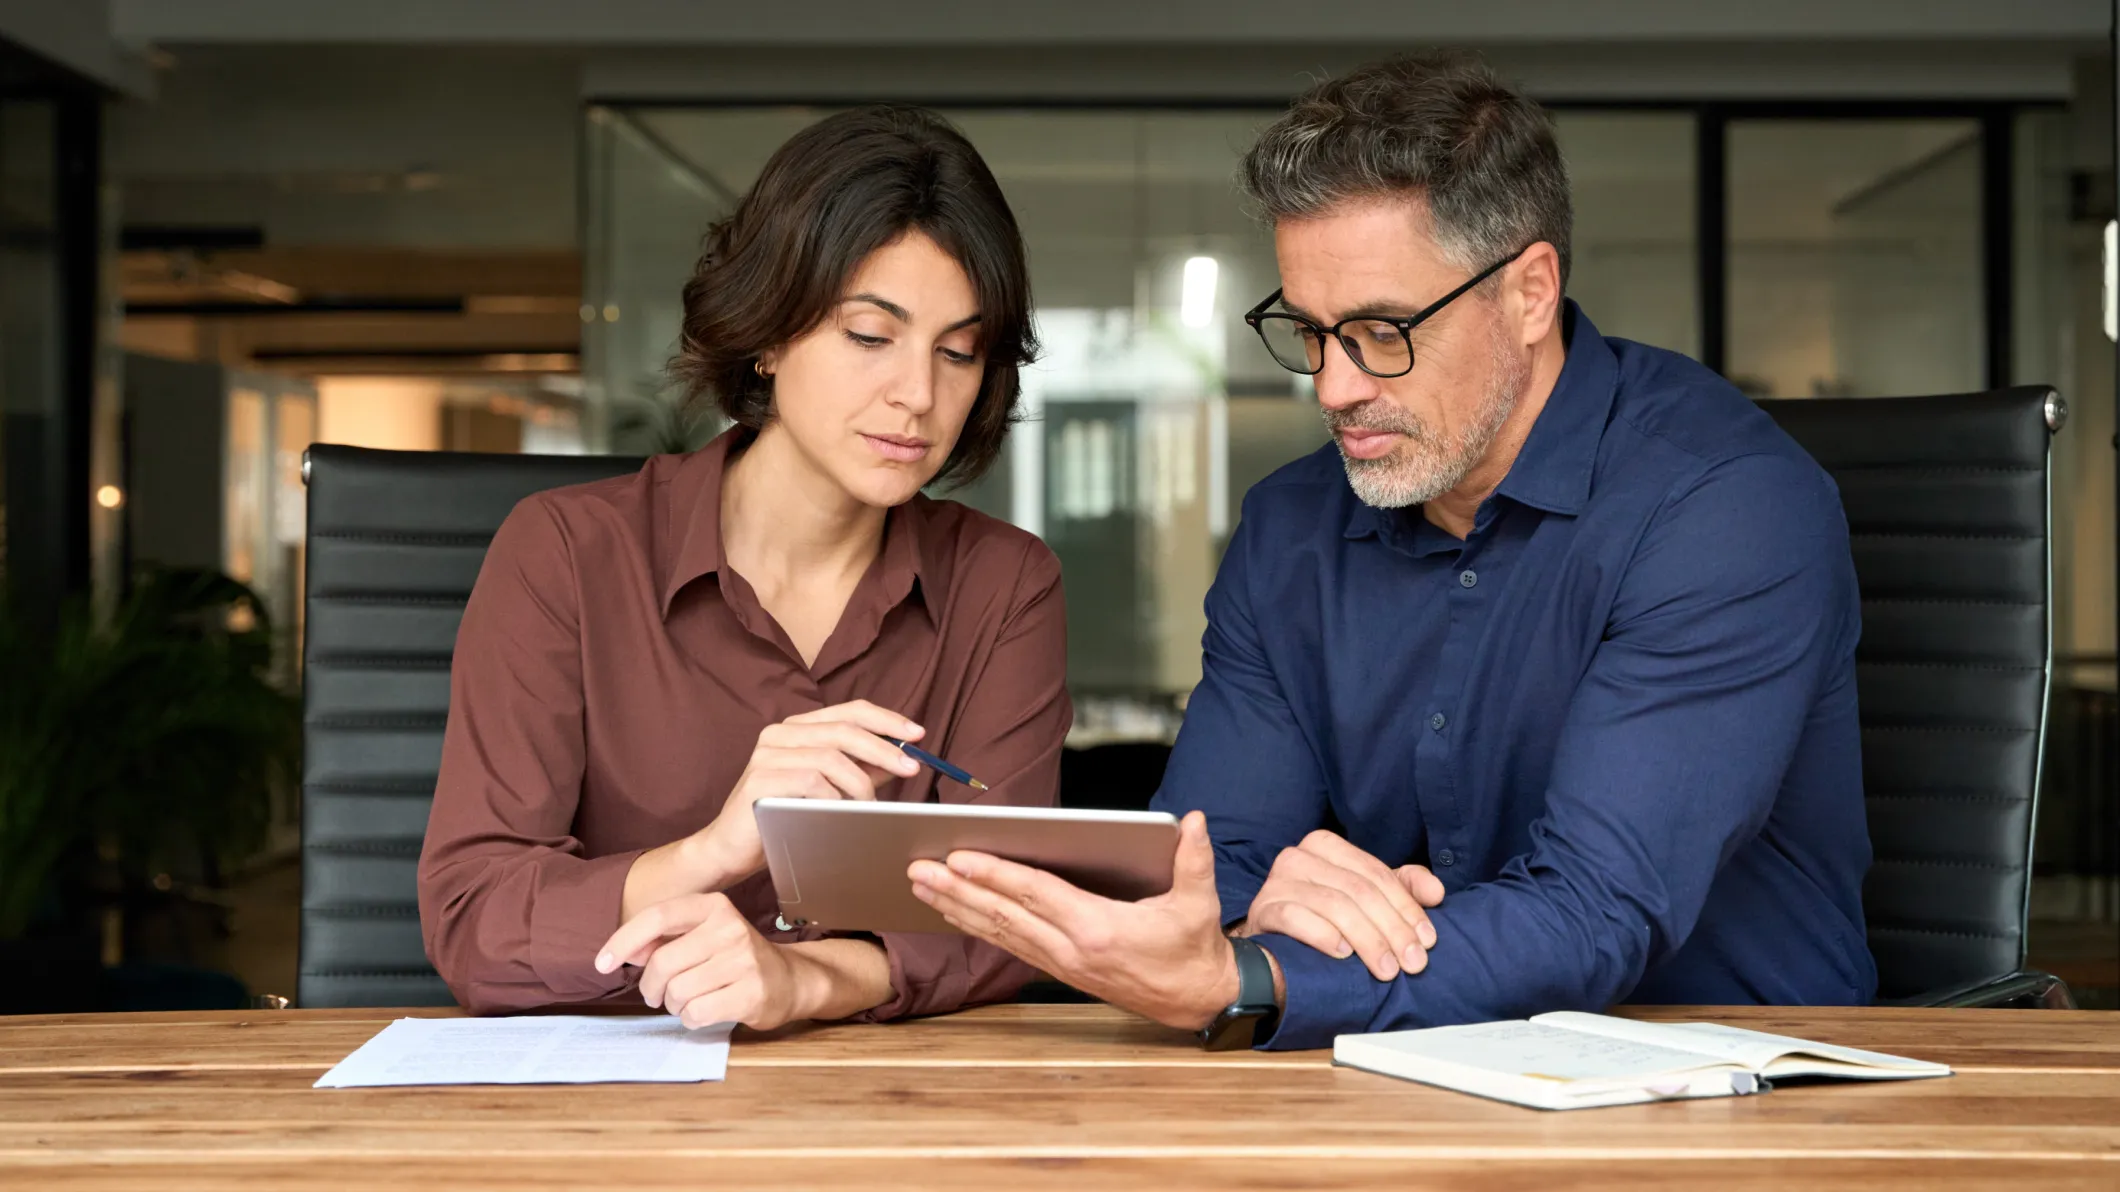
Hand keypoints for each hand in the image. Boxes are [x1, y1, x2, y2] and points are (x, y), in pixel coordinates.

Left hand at [595, 892, 808, 1029]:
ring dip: (673, 1005)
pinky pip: (696, 1013)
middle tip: (655, 996)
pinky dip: (690, 1019)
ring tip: (687, 1001)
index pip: (658, 917)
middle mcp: (730, 928)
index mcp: (714, 906)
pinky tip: (703, 1012)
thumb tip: (623, 953)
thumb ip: (663, 940)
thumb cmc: (735, 958)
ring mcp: (744, 961)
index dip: (623, 940)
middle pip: (662, 962)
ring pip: (677, 992)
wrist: (790, 979)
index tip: (602, 963)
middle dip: (650, 987)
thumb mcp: (702, 936)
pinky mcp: (751, 993)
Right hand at [690, 700, 925, 884]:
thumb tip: (902, 760)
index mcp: (798, 728)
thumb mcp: (828, 789)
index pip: (850, 711)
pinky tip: (841, 814)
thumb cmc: (782, 818)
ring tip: (872, 807)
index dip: (887, 720)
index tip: (917, 735)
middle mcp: (780, 733)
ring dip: (860, 783)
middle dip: (884, 749)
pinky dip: (834, 799)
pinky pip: (811, 783)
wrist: (731, 849)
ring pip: (831, 758)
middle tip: (911, 769)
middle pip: (844, 730)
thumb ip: (859, 771)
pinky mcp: (759, 780)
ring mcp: (767, 754)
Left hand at [907, 811, 1245, 1030]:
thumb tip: (1194, 820)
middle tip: (917, 869)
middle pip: (1004, 915)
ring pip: (1000, 933)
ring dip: (958, 909)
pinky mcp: (1062, 971)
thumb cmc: (1195, 947)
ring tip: (922, 886)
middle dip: (957, 891)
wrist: (1198, 1000)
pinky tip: (956, 912)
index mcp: (1099, 929)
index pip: (1035, 894)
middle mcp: (1072, 950)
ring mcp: (1063, 964)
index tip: (958, 857)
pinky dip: (980, 927)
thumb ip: (1195, 859)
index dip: (995, 875)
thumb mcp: (1200, 902)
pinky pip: (1011, 946)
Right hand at [1239, 831, 1443, 980]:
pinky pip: (1295, 918)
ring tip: (1387, 969)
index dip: (1407, 907)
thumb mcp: (1367, 899)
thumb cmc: (1323, 919)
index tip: (1429, 941)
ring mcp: (1276, 882)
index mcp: (1326, 846)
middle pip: (1358, 890)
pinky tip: (1344, 955)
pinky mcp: (1262, 910)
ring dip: (1367, 940)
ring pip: (1334, 905)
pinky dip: (1323, 936)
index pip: (1376, 874)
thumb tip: (1436, 893)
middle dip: (1392, 928)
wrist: (1272, 946)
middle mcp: (1299, 857)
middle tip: (1414, 962)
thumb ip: (1403, 889)